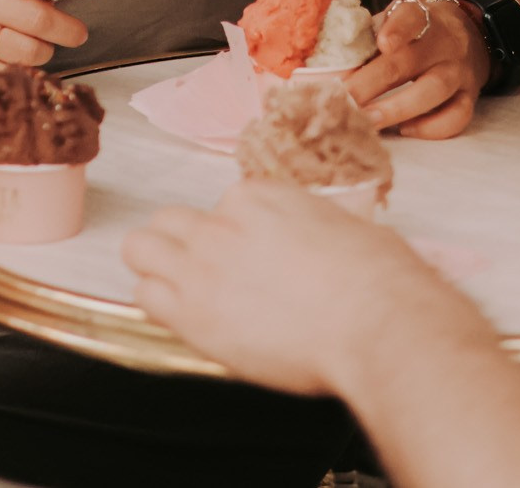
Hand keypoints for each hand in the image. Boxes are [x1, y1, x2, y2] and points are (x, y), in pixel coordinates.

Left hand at [124, 179, 479, 397]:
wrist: (376, 321)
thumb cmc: (378, 281)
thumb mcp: (350, 228)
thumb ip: (317, 228)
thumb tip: (324, 239)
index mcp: (261, 197)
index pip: (224, 205)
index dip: (235, 235)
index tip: (252, 258)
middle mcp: (224, 222)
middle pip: (171, 219)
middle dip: (183, 243)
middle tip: (208, 275)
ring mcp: (202, 263)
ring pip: (141, 248)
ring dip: (157, 267)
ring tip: (184, 295)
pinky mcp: (191, 310)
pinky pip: (144, 296)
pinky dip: (158, 306)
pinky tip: (185, 320)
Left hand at [344, 0, 487, 137]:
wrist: (471, 33)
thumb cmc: (418, 31)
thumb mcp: (398, 20)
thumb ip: (370, 37)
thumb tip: (330, 66)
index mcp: (420, 16)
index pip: (411, 18)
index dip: (397, 30)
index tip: (382, 44)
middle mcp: (442, 43)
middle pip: (408, 62)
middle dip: (372, 83)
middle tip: (344, 100)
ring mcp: (459, 70)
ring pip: (433, 91)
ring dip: (397, 109)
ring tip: (367, 122)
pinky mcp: (470, 95)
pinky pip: (456, 116)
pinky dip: (431, 127)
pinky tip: (406, 129)